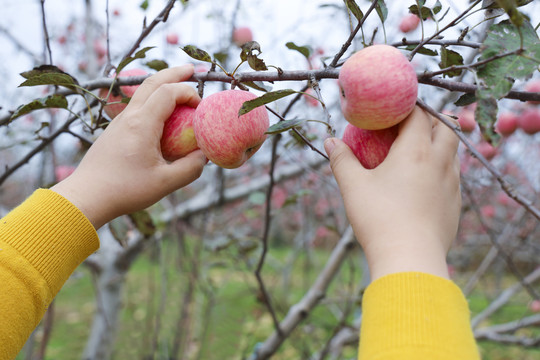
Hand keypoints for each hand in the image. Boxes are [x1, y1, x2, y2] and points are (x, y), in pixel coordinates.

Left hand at [52, 65, 206, 228]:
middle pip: (152, 82)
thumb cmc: (125, 190)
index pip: (168, 93)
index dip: (188, 93)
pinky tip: (160, 113)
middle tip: (192, 69)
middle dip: (174, 73)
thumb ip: (190, 169)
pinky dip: (152, 100)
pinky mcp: (114, 131)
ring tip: (177, 87)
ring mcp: (119, 122)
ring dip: (161, 85)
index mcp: (142, 124)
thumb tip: (206, 156)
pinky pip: (136, 107)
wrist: (87, 196)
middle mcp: (129, 117)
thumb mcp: (165, 183)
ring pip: (141, 92)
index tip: (201, 108)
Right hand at [325, 107, 460, 279]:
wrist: (410, 259)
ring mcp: (452, 183)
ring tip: (417, 150)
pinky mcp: (455, 204)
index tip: (392, 109)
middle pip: (444, 127)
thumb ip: (341, 159)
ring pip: (452, 152)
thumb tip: (330, 141)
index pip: (418, 115)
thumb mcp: (353, 186)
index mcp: (416, 151)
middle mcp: (440, 162)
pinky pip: (453, 175)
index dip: (407, 108)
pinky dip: (441, 167)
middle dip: (428, 119)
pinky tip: (424, 181)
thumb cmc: (378, 218)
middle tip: (408, 125)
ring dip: (438, 143)